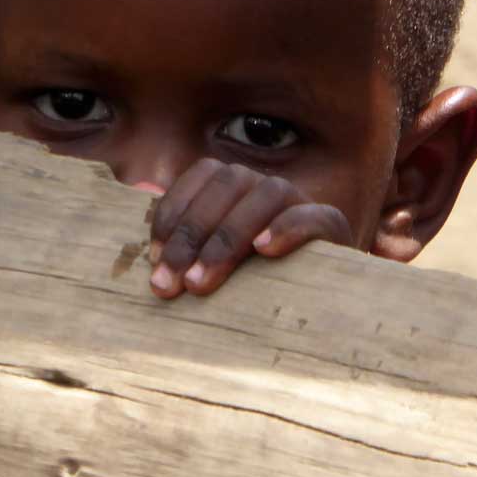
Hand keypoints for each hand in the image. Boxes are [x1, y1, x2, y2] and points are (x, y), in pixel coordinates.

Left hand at [148, 157, 351, 298]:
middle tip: (171, 284)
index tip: (155, 256)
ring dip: (228, 236)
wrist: (317, 304)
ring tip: (202, 282)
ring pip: (268, 193)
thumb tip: (143, 190)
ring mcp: (304, 202)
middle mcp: (269, 186)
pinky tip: (264, 250)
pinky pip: (314, 215)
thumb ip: (182, 230)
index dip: (175, 209)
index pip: (205, 172)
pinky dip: (288, 227)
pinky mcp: (333, 226)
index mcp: (241, 187)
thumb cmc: (254, 282)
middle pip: (230, 183)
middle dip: (193, 232)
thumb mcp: (213, 259)